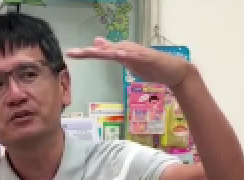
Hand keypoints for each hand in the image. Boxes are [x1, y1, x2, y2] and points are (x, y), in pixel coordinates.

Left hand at [66, 37, 192, 88]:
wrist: (173, 71)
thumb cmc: (151, 67)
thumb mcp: (128, 62)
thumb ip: (114, 54)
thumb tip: (98, 45)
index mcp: (121, 52)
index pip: (100, 53)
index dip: (85, 53)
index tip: (70, 54)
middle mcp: (127, 49)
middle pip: (105, 51)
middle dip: (89, 52)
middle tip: (73, 52)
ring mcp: (137, 52)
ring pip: (118, 51)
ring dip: (105, 51)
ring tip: (90, 51)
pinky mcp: (148, 57)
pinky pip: (136, 55)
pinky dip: (127, 54)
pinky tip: (119, 53)